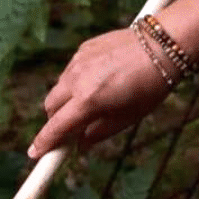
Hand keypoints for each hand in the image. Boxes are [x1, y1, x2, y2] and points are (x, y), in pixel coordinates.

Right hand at [26, 27, 172, 159]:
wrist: (164, 45)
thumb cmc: (150, 86)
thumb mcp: (128, 117)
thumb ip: (99, 133)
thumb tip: (79, 144)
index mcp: (88, 100)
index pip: (56, 126)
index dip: (44, 142)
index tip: (35, 153)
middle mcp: (77, 79)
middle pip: (50, 106)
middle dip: (55, 120)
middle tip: (71, 128)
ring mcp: (78, 62)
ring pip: (59, 88)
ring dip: (66, 100)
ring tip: (92, 100)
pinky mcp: (83, 48)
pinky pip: (70, 71)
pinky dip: (76, 82)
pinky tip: (99, 80)